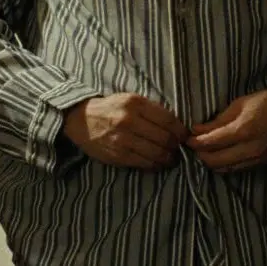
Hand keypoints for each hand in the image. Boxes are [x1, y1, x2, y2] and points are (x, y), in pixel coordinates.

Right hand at [62, 93, 189, 169]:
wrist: (81, 119)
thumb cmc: (111, 109)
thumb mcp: (130, 100)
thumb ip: (152, 110)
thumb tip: (177, 125)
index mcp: (135, 103)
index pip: (168, 120)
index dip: (181, 131)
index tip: (185, 136)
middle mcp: (128, 120)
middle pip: (165, 138)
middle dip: (177, 146)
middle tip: (180, 149)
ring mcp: (122, 140)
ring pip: (156, 153)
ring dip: (169, 158)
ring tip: (172, 158)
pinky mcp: (117, 155)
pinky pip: (144, 163)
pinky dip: (155, 165)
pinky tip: (158, 163)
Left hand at [188, 87, 266, 173]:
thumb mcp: (241, 104)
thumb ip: (218, 120)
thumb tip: (196, 129)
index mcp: (243, 130)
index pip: (210, 143)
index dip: (194, 141)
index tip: (186, 136)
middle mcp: (249, 149)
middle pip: (213, 161)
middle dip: (199, 154)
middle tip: (193, 144)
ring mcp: (255, 159)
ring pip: (222, 169)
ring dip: (209, 161)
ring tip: (204, 150)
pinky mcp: (259, 164)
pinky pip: (234, 170)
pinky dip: (222, 165)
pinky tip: (218, 155)